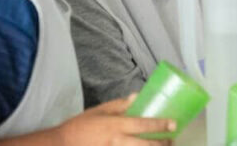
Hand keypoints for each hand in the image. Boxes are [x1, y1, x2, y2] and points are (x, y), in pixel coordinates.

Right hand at [56, 95, 174, 145]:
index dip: (161, 125)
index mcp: (116, 125)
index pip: (143, 125)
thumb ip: (120, 105)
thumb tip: (138, 96)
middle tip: (172, 141)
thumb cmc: (81, 126)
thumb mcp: (100, 110)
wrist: (62, 144)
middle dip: (163, 144)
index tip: (174, 125)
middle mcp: (117, 141)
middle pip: (146, 145)